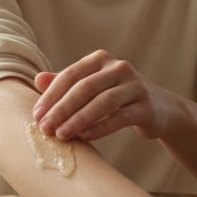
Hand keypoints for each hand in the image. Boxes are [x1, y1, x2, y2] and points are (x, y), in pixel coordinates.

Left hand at [31, 50, 184, 140]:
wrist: (160, 110)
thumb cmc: (117, 98)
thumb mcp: (91, 86)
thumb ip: (66, 82)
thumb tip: (37, 79)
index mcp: (101, 59)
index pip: (71, 75)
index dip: (52, 95)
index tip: (36, 115)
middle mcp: (119, 67)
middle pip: (85, 88)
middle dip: (62, 109)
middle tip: (45, 128)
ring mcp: (135, 86)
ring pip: (102, 102)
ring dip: (78, 120)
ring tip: (61, 135)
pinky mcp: (146, 107)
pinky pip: (120, 117)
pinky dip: (100, 127)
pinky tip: (85, 137)